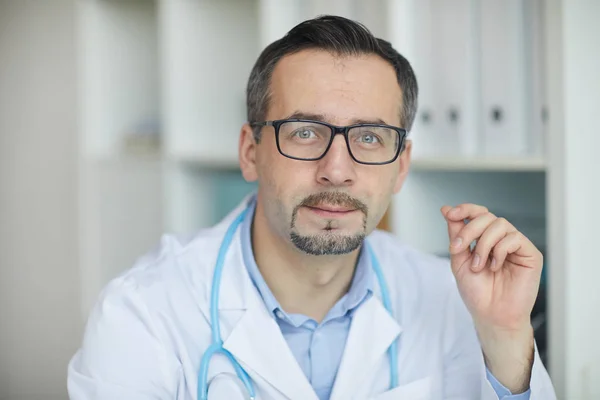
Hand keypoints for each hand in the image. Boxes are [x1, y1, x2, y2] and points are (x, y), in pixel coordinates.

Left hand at [440, 203, 541, 329]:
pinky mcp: (530, 254)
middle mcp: (501, 239)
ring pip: (499, 224)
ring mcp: (517, 246)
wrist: (491, 315)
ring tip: (478, 265)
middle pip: (486, 216)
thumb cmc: (477, 292)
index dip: (465, 209)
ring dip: (483, 244)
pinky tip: (495, 267)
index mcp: (485, 239)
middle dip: (469, 230)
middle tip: (459, 249)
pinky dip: (499, 251)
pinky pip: (513, 238)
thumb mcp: (459, 259)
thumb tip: (446, 209)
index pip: (478, 214)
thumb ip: (456, 234)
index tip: (450, 214)